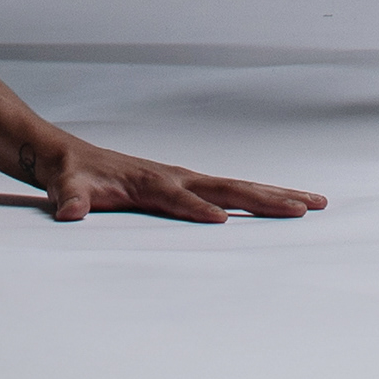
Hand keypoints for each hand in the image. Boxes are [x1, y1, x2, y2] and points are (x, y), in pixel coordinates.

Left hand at [28, 133, 326, 225]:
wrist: (68, 156)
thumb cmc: (69, 174)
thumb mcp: (63, 186)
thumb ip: (69, 199)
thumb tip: (69, 212)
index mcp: (149, 182)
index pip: (178, 198)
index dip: (197, 210)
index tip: (224, 222)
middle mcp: (174, 177)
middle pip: (226, 188)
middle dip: (264, 198)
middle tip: (303, 207)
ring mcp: (184, 180)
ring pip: (237, 188)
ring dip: (275, 194)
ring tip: (315, 202)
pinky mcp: (187, 186)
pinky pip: (230, 193)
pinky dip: (260, 196)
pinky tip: (283, 203)